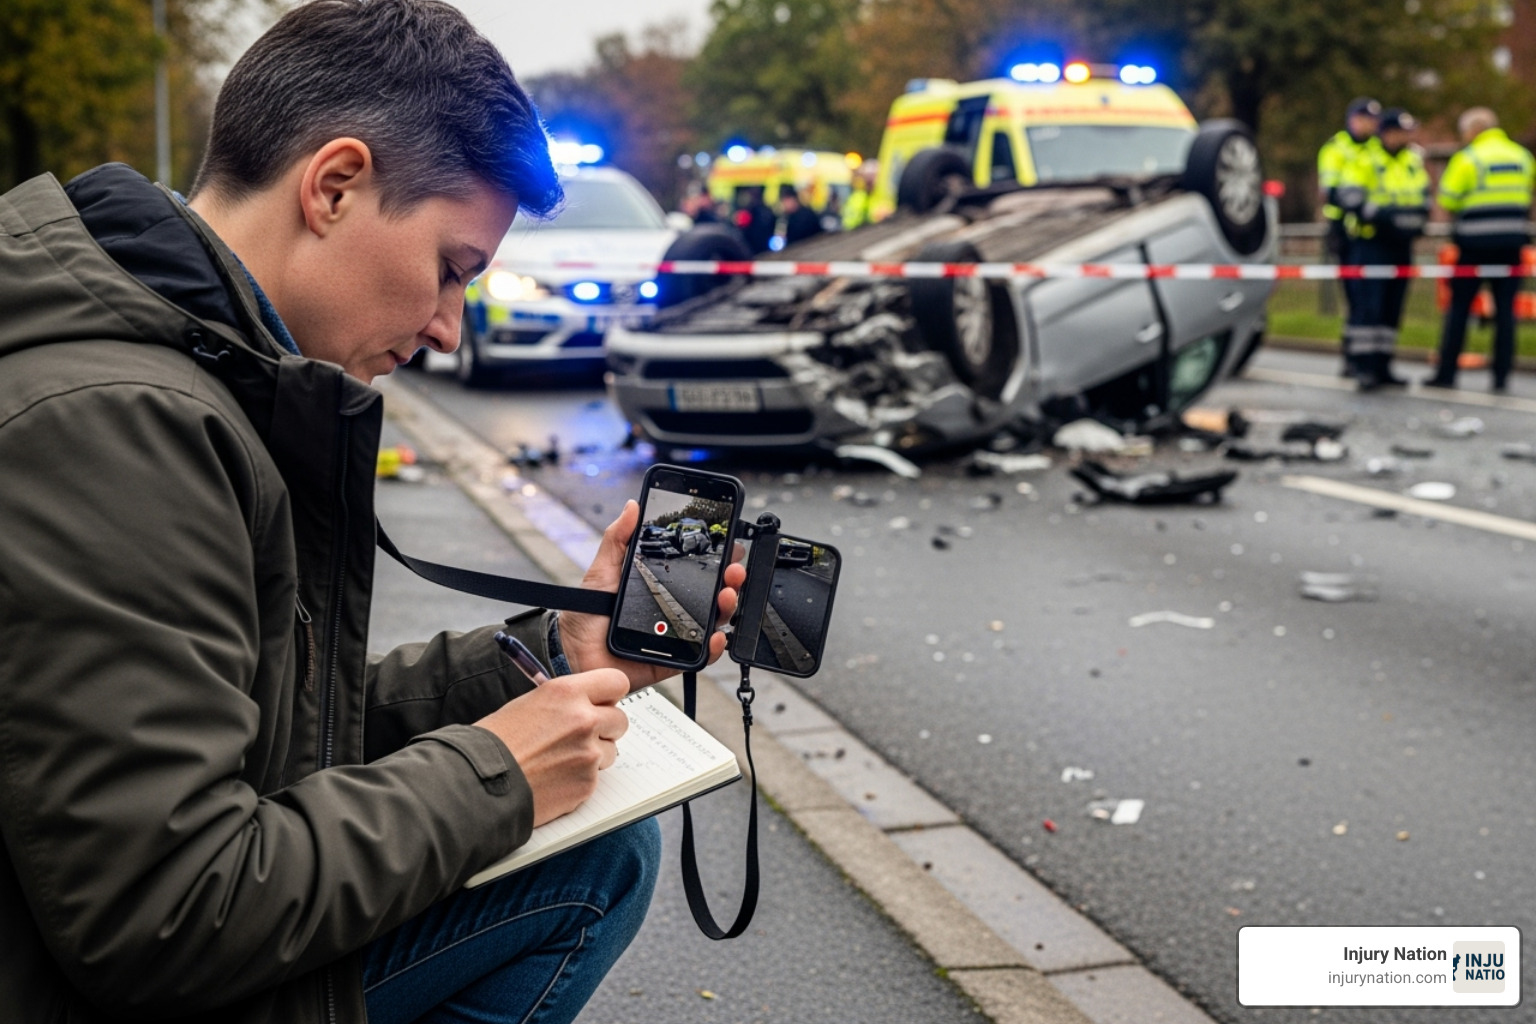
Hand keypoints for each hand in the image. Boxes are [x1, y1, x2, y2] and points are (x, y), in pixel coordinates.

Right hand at [474, 668, 629, 825]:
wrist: (478, 782)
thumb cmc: (494, 742)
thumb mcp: (530, 704)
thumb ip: (565, 703)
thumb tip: (586, 705)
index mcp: (568, 692)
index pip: (617, 682)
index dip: (610, 694)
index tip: (603, 702)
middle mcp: (584, 719)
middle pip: (620, 719)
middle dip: (605, 727)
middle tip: (582, 736)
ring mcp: (589, 754)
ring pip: (610, 751)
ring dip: (593, 755)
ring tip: (561, 760)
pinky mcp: (587, 784)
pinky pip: (595, 777)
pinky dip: (580, 779)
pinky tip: (554, 778)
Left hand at [559, 500, 746, 689]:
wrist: (572, 654)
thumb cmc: (584, 617)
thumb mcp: (602, 571)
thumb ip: (618, 539)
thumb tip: (631, 506)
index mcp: (658, 586)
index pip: (695, 570)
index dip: (715, 558)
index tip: (728, 545)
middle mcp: (671, 609)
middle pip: (711, 594)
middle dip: (729, 579)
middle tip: (733, 569)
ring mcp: (674, 635)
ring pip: (712, 622)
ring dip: (726, 607)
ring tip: (726, 594)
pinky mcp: (672, 660)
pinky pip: (698, 655)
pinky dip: (713, 647)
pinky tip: (715, 635)